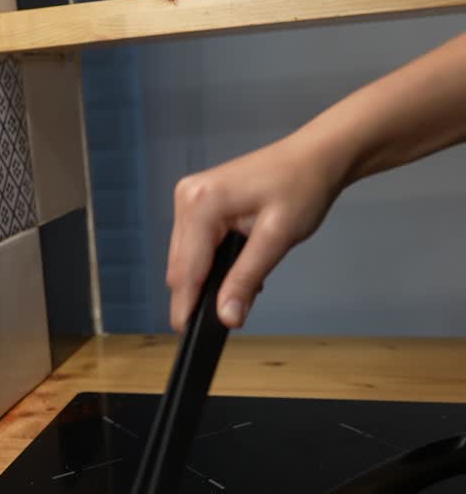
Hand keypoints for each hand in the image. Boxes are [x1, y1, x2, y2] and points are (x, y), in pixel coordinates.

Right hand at [166, 131, 342, 331]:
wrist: (315, 158)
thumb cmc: (302, 187)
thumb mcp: (276, 239)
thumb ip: (246, 280)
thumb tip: (226, 317)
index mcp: (201, 204)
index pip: (185, 270)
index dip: (188, 307)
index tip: (191, 336)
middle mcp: (187, 198)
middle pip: (180, 268)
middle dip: (200, 295)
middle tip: (232, 315)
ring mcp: (189, 198)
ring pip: (185, 260)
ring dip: (207, 280)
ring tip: (241, 289)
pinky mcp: (197, 203)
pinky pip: (193, 246)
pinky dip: (210, 264)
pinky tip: (235, 268)